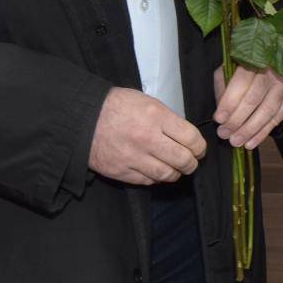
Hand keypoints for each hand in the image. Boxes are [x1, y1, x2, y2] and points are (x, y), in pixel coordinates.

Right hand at [89, 87, 206, 184]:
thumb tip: (185, 136)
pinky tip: (156, 171)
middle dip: (192, 163)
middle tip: (192, 162)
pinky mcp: (121, 171)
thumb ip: (167, 119)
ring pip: (167, 174)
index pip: (191, 138)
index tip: (200, 149)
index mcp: (156, 116)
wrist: (83, 117)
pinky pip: (148, 181)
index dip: (200, 147)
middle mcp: (147, 138)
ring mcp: (134, 157)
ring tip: (176, 168)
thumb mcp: (147, 101)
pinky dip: (156, 178)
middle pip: (183, 159)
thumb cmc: (116, 105)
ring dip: (176, 173)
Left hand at [213, 65, 282, 148]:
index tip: (219, 119)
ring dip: (250, 130)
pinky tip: (251, 142)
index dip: (230, 102)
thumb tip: (221, 109)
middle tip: (224, 134)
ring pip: (267, 111)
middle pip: (254, 99)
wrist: (278, 57)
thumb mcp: (231, 66)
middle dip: (237, 120)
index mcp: (255, 59)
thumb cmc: (248, 64)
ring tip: (235, 142)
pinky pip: (278, 117)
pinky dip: (263, 132)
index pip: (242, 83)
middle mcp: (273, 70)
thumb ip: (223, 85)